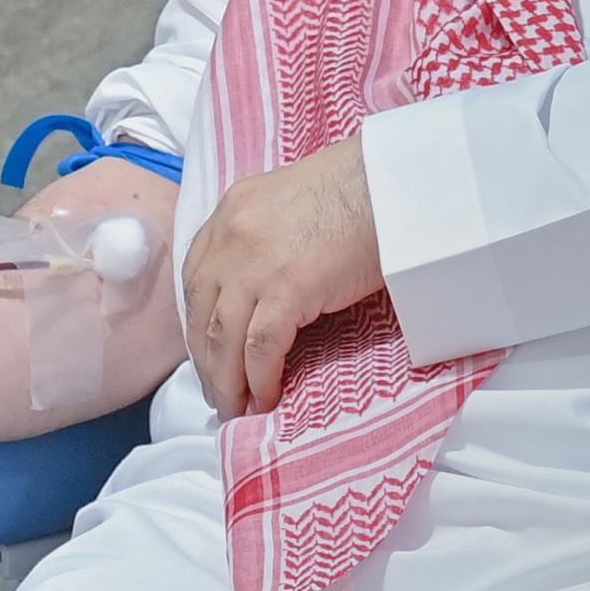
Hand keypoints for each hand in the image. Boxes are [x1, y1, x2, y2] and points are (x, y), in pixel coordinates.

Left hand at [179, 140, 383, 419]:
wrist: (393, 181)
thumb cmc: (357, 189)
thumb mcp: (288, 202)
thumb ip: (263, 238)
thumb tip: (262, 289)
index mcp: (229, 212)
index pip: (196, 281)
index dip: (199, 326)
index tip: (209, 355)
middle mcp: (230, 237)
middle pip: (202, 315)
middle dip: (207, 363)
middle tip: (219, 395)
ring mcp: (254, 263)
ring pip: (223, 338)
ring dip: (226, 382)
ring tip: (237, 409)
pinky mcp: (286, 288)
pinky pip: (260, 347)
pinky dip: (260, 379)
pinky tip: (267, 398)